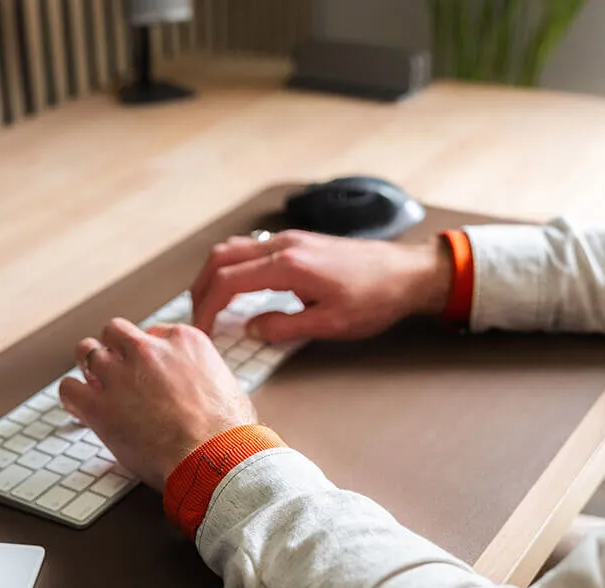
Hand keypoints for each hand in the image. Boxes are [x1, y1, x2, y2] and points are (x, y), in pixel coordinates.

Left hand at [59, 319, 256, 490]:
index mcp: (183, 341)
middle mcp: (149, 350)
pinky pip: (69, 388)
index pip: (153, 332)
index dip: (147, 353)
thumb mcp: (227, 387)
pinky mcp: (99, 406)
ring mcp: (120, 375)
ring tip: (94, 384)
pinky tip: (80, 408)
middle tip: (118, 371)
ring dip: (89, 367)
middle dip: (115, 350)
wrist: (214, 459)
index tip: (146, 368)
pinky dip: (72, 397)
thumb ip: (204, 376)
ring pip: (87, 352)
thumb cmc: (228, 433)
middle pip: (116, 332)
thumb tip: (201, 387)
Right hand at [192, 230, 452, 341]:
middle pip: (222, 257)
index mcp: (288, 265)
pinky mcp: (298, 242)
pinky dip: (234, 266)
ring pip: (234, 248)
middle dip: (202, 287)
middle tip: (198, 316)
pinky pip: (252, 248)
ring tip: (211, 303)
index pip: (228, 282)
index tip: (201, 330)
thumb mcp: (330, 323)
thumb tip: (251, 329)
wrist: (406, 273)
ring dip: (215, 274)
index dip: (207, 308)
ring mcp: (290, 240)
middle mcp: (283, 245)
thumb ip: (284, 328)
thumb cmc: (375, 297)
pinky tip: (239, 287)